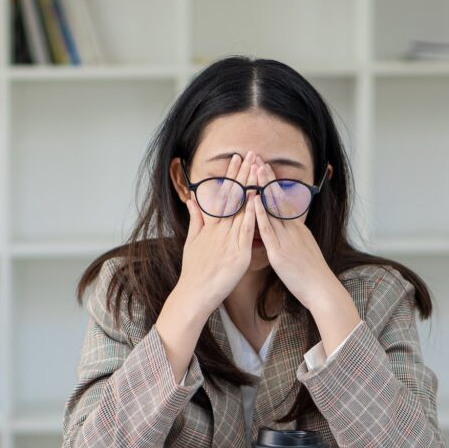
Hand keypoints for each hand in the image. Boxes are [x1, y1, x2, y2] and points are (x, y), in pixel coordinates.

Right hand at [175, 151, 258, 315]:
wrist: (194, 293)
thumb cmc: (194, 271)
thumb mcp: (191, 242)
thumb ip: (195, 220)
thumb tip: (192, 201)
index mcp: (211, 226)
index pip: (222, 195)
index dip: (230, 176)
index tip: (236, 159)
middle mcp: (219, 230)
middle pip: (232, 197)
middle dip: (241, 174)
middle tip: (249, 154)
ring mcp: (229, 241)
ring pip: (240, 209)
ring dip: (249, 187)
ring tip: (256, 169)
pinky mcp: (238, 254)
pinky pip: (246, 231)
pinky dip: (251, 214)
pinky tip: (257, 200)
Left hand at [252, 160, 351, 316]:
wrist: (322, 290)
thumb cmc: (310, 275)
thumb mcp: (302, 250)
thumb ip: (292, 238)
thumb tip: (284, 231)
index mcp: (297, 229)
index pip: (282, 201)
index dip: (272, 183)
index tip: (263, 168)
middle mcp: (292, 229)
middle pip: (277, 198)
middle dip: (266, 178)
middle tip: (257, 159)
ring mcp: (287, 239)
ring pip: (273, 209)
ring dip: (262, 189)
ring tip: (254, 170)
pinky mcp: (280, 252)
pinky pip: (269, 231)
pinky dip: (261, 215)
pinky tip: (254, 202)